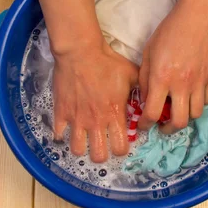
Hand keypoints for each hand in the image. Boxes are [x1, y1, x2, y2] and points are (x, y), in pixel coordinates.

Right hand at [52, 41, 138, 162]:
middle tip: (102, 145)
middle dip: (102, 154)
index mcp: (114, 114)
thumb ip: (141, 89)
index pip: (120, 148)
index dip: (121, 149)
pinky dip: (62, 136)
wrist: (80, 51)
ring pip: (77, 150)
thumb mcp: (131, 74)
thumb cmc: (107, 61)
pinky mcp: (60, 113)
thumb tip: (149, 98)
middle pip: (98, 156)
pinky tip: (67, 129)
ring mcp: (76, 119)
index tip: (120, 142)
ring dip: (82, 148)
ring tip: (85, 140)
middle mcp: (95, 122)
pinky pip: (58, 135)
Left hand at [138, 0, 207, 133]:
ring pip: (195, 114)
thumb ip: (145, 78)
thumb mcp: (149, 52)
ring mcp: (200, 83)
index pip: (153, 113)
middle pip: (178, 122)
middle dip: (168, 130)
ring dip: (185, 117)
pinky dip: (199, 104)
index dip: (145, 124)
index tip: (143, 124)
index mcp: (162, 78)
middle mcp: (182, 85)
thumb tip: (145, 99)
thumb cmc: (169, 30)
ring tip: (178, 111)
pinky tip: (192, 97)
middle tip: (162, 126)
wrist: (199, 15)